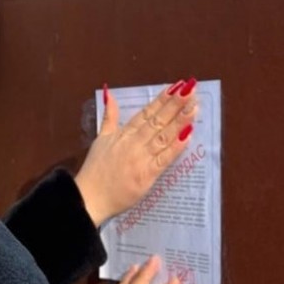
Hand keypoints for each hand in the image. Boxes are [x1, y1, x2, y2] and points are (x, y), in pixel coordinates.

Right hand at [75, 78, 198, 225]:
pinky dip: (176, 147)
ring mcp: (141, 159)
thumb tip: (109, 94)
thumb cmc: (95, 170)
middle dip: (175, 105)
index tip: (176, 86)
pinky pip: (164, 159)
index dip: (161, 100)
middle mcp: (133, 143)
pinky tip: (188, 135)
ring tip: (193, 107)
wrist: (90, 197)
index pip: (146, 113)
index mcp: (123, 133)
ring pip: (163, 136)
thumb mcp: (101, 138)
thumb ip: (109, 117)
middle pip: (158, 121)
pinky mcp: (146, 176)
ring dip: (179, 121)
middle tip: (191, 89)